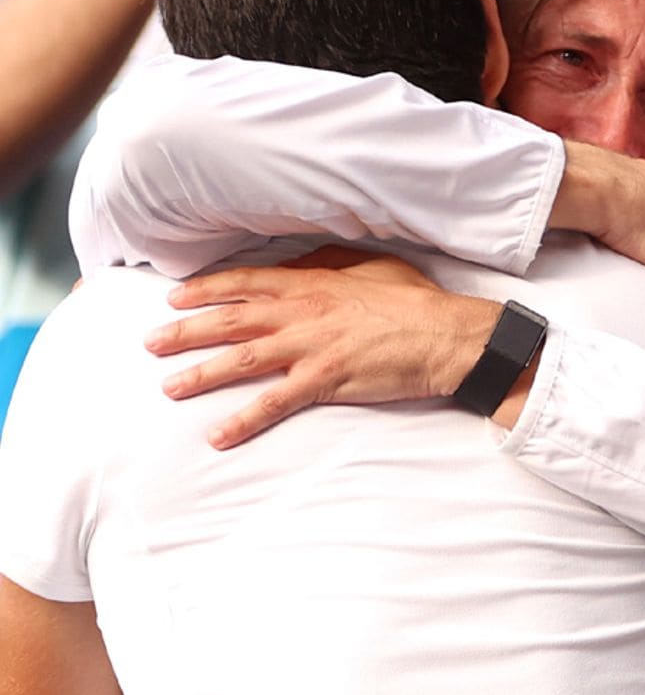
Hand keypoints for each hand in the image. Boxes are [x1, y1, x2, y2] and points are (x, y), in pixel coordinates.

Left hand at [144, 249, 501, 448]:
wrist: (443, 335)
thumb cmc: (413, 300)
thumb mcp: (373, 265)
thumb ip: (332, 262)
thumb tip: (304, 260)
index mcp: (312, 282)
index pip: (247, 284)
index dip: (207, 290)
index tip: (176, 297)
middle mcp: (302, 313)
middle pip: (232, 322)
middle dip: (186, 331)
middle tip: (152, 343)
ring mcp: (310, 348)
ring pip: (242, 360)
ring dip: (201, 374)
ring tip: (171, 386)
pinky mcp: (324, 381)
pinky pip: (274, 403)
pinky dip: (243, 420)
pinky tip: (218, 434)